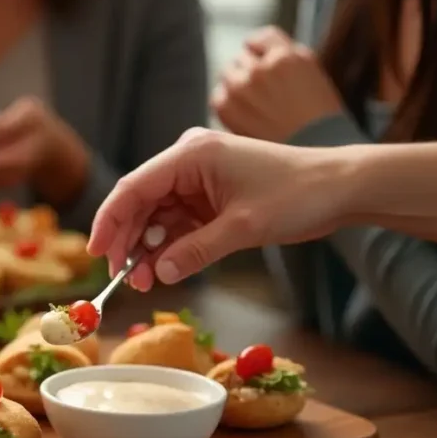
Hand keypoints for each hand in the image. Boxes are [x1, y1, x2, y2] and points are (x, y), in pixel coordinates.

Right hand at [87, 128, 352, 289]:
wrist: (340, 188)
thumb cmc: (297, 195)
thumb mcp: (243, 228)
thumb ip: (196, 250)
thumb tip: (159, 274)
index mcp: (190, 155)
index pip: (133, 187)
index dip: (109, 221)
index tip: (96, 253)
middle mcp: (187, 162)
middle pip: (140, 203)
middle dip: (128, 242)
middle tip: (121, 279)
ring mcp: (197, 179)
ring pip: (156, 216)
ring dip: (147, 248)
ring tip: (145, 282)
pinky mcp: (208, 196)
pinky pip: (176, 222)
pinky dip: (168, 246)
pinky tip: (163, 270)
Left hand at [212, 26, 343, 141]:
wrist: (312, 153)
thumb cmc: (317, 118)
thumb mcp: (311, 73)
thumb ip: (285, 55)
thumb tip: (259, 47)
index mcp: (286, 56)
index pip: (262, 37)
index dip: (262, 50)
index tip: (264, 62)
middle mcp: (261, 68)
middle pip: (242, 58)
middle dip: (250, 71)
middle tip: (263, 93)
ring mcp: (241, 86)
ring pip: (228, 74)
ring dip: (237, 85)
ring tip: (255, 106)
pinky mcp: (225, 106)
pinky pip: (218, 96)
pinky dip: (227, 103)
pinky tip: (245, 116)